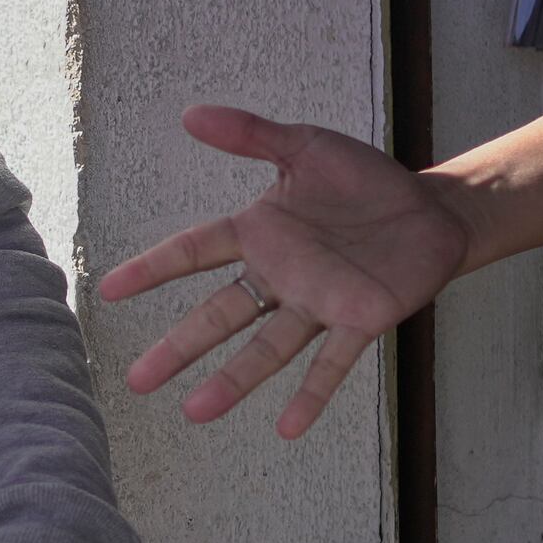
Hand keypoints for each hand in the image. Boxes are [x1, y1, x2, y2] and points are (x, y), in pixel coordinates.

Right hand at [96, 106, 473, 437]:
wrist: (433, 209)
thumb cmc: (365, 181)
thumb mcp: (306, 146)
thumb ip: (251, 134)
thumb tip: (191, 114)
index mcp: (260, 234)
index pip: (194, 251)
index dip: (152, 269)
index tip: (109, 289)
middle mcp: (281, 276)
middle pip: (220, 315)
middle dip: (180, 347)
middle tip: (137, 381)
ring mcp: (318, 303)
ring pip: (267, 347)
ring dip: (234, 380)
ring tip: (197, 411)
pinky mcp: (360, 319)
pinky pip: (331, 362)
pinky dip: (311, 394)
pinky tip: (287, 428)